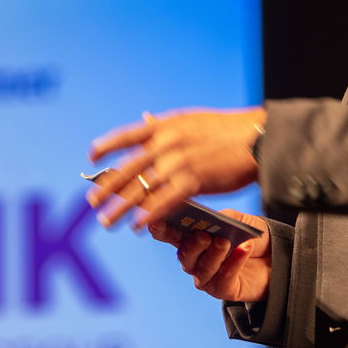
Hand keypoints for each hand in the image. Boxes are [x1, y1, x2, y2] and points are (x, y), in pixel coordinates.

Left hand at [86, 107, 263, 228]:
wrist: (257, 138)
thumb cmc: (228, 131)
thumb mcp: (191, 121)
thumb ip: (167, 127)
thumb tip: (146, 121)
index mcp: (166, 125)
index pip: (128, 135)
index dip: (107, 146)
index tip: (91, 158)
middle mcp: (167, 141)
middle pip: (129, 167)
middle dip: (109, 186)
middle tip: (92, 201)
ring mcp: (178, 160)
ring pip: (142, 187)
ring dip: (121, 206)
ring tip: (106, 220)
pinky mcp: (194, 179)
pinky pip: (164, 200)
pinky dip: (148, 214)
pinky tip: (137, 225)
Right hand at [149, 210, 269, 302]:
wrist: (278, 256)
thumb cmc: (253, 236)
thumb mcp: (238, 220)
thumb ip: (222, 218)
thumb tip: (211, 220)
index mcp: (192, 238)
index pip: (170, 234)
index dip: (160, 229)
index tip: (156, 223)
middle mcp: (195, 259)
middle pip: (184, 255)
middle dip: (192, 245)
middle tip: (205, 235)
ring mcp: (207, 276)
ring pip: (202, 269)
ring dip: (214, 254)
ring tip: (226, 242)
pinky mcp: (223, 290)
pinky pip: (223, 278)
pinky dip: (233, 262)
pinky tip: (243, 250)